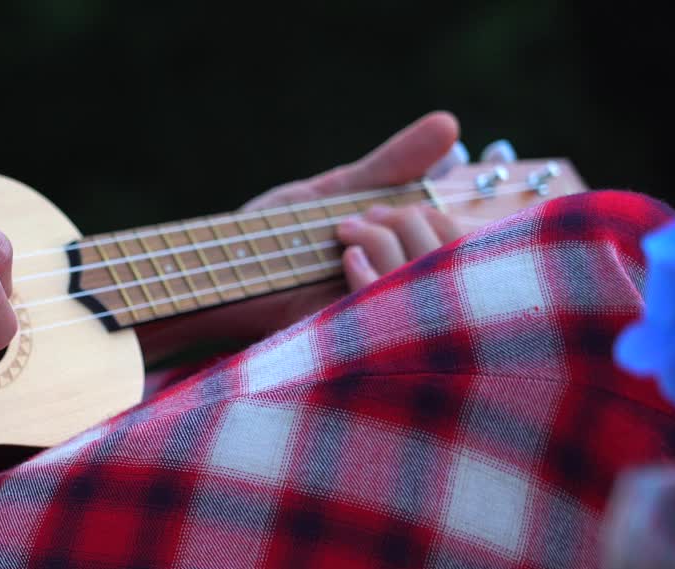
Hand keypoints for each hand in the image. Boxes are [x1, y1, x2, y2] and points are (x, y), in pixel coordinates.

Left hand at [138, 111, 464, 362]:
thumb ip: (391, 164)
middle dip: (416, 225)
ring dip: (393, 247)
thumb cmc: (265, 236)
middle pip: (457, 262)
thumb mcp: (334, 192)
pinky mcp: (349, 341)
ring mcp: (376, 321)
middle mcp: (399, 297)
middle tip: (357, 218)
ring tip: (343, 237)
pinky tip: (345, 258)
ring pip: (430, 285)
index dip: (450, 219)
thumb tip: (451, 123)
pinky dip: (375, 277)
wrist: (207, 270)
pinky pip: (392, 313)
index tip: (409, 197)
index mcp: (403, 263)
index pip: (467, 247)